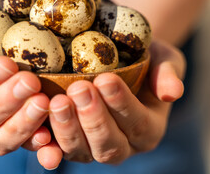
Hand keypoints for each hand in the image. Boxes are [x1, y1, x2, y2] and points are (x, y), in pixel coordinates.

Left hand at [37, 39, 185, 167]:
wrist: (115, 60)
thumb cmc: (141, 59)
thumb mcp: (163, 59)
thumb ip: (169, 74)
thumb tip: (172, 94)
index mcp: (147, 129)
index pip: (138, 123)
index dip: (122, 104)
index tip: (106, 80)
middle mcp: (122, 144)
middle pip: (109, 144)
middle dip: (93, 117)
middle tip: (79, 89)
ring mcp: (92, 147)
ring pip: (81, 150)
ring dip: (68, 128)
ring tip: (57, 101)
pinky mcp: (68, 142)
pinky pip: (56, 149)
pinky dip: (46, 144)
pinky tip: (37, 130)